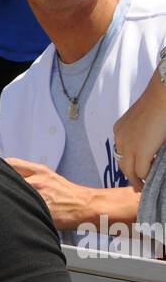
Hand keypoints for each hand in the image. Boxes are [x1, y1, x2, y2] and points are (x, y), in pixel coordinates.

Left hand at [5, 158, 100, 228]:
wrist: (85, 205)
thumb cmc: (68, 195)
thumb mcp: (50, 178)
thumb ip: (32, 177)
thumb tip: (14, 178)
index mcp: (40, 171)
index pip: (11, 163)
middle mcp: (37, 181)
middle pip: (8, 179)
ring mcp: (39, 196)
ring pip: (13, 194)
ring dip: (5, 199)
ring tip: (2, 204)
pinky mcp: (40, 210)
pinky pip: (21, 209)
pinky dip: (14, 212)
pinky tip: (12, 214)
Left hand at [113, 72, 165, 188]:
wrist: (163, 94)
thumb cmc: (160, 101)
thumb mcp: (146, 118)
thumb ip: (143, 132)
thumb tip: (150, 143)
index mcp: (120, 129)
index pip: (121, 152)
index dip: (128, 162)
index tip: (134, 170)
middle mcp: (120, 139)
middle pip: (122, 163)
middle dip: (130, 175)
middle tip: (137, 185)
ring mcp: (129, 147)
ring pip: (130, 171)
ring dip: (137, 180)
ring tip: (142, 187)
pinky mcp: (140, 152)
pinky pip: (141, 171)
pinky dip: (146, 177)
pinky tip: (150, 181)